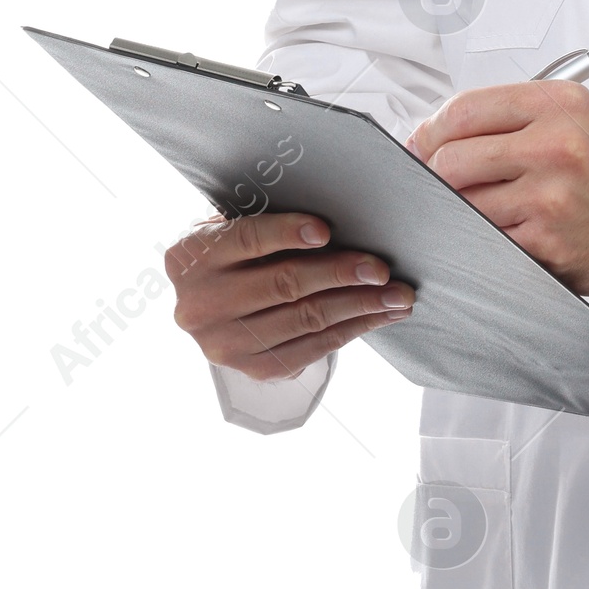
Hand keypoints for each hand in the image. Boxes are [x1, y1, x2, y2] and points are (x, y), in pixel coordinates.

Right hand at [166, 211, 414, 380]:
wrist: (208, 300)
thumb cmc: (237, 248)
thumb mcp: (235, 224)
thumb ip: (270, 221)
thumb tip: (338, 219)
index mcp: (191, 257)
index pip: (246, 239)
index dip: (287, 233)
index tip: (326, 230)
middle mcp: (200, 304)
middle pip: (283, 284)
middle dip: (340, 274)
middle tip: (381, 268)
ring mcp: (223, 343)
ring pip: (304, 320)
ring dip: (359, 306)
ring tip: (397, 295)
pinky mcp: (251, 369)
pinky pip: (310, 349)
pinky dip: (352, 329)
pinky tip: (380, 315)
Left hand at [407, 81, 588, 295]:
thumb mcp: (578, 117)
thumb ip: (514, 117)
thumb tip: (441, 133)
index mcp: (559, 104)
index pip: (465, 108)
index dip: (431, 128)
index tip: (423, 142)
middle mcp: (555, 145)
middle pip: (451, 158)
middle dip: (432, 173)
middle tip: (435, 180)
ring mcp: (549, 197)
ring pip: (463, 203)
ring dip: (458, 209)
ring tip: (479, 207)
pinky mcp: (547, 242)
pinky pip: (486, 239)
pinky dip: (483, 238)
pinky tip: (502, 232)